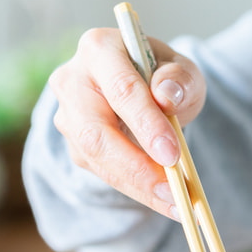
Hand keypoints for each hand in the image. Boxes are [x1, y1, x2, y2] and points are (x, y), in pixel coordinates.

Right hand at [47, 27, 206, 218]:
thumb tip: (166, 95)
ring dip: (137, 184)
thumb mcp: (184, 70)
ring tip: (176, 202)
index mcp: (99, 49)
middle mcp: (72, 80)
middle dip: (136, 165)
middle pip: (96, 131)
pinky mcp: (74, 144)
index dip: (146, 123)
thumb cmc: (165, 76)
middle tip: (174, 190)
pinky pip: (102, 171)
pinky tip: (164, 200)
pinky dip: (135, 189)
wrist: (147, 89)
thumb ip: (179, 79)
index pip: (121, 89)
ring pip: (95, 157)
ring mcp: (68, 115)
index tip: (172, 154)